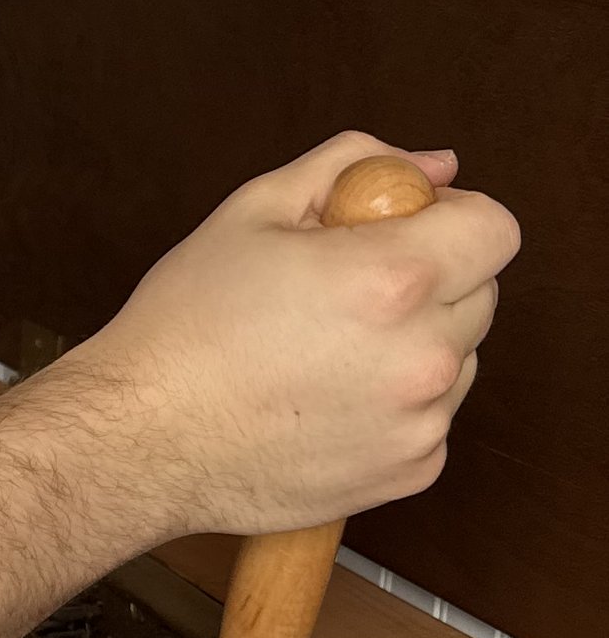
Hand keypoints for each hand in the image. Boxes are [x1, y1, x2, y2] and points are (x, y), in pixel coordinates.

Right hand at [51, 132, 516, 544]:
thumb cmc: (185, 324)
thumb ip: (353, 166)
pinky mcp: (410, 471)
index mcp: (393, 277)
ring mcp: (422, 420)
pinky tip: (324, 403)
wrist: (141, 438)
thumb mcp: (254, 210)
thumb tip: (432, 167)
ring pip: (458, 359)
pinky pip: (431, 419)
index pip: (496, 228)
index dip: (454, 217)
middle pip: (480, 293)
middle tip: (342, 295)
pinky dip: (395, 407)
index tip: (406, 230)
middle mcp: (423, 354)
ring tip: (325, 356)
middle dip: (430, 282)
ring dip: (414, 346)